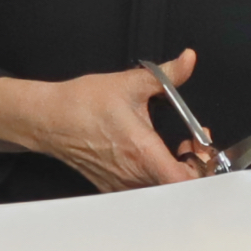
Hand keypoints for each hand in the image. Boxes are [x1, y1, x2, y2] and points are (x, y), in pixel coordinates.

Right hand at [0, 56, 203, 190]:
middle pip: (178, 189)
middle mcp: (133, 176)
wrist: (48, 119)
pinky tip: (153, 156)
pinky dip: (156, 178)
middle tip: (192, 144)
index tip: (202, 146)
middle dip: (194, 167)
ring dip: (176, 172)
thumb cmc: (83, 104)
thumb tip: (188, 59)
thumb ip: (168, 74)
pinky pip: (143, 191)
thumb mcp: (129, 83)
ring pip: (162, 191)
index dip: (203, 169)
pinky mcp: (111, 187)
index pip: (183, 182)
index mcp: (142, 152)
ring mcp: (121, 185)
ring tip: (175, 149)